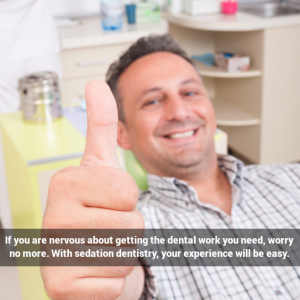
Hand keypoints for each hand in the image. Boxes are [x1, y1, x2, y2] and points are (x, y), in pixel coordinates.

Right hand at [41, 80, 144, 299]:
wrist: (84, 254)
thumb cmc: (97, 208)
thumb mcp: (101, 164)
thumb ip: (101, 125)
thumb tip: (97, 85)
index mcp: (65, 184)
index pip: (127, 192)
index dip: (127, 199)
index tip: (106, 201)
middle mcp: (53, 218)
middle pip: (131, 224)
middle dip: (128, 228)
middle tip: (105, 226)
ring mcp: (54, 256)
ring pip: (126, 254)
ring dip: (121, 252)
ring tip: (99, 246)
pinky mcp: (61, 288)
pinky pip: (115, 283)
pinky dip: (112, 279)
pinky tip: (93, 270)